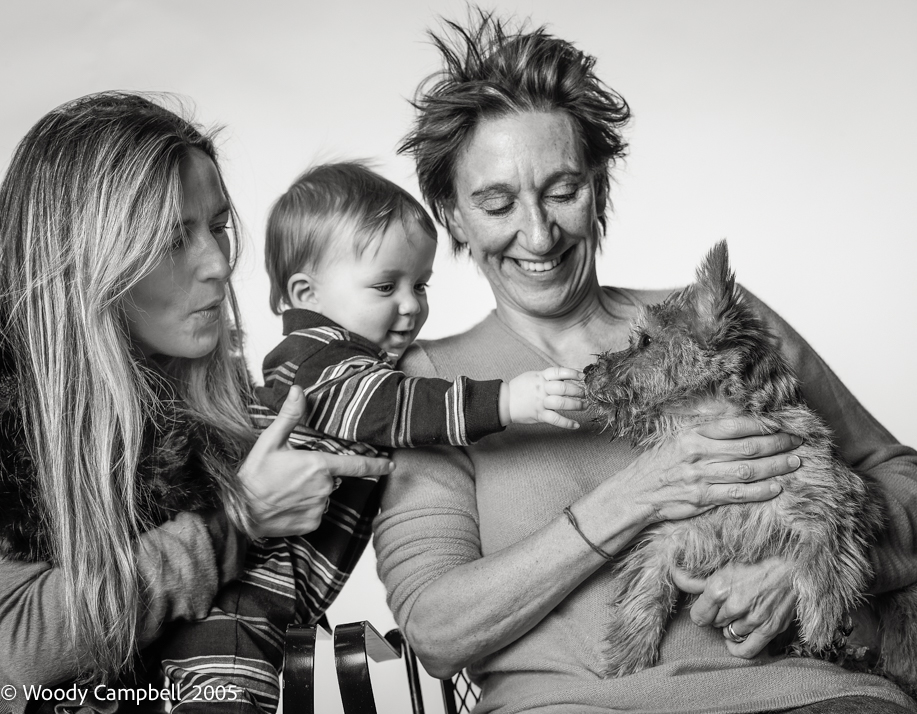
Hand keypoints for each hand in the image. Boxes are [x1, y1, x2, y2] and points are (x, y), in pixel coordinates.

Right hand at [237, 386, 393, 537]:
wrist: (239, 512)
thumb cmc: (254, 475)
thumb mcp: (270, 441)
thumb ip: (289, 416)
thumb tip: (299, 390)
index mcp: (318, 465)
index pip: (357, 464)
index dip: (377, 465)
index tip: (391, 464)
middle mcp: (324, 487)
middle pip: (332, 477)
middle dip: (318, 474)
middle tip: (292, 475)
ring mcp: (319, 507)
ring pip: (324, 495)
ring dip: (312, 491)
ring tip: (286, 489)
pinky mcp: (313, 524)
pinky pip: (316, 512)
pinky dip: (306, 507)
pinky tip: (288, 504)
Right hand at [502, 367, 584, 428]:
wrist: (504, 401)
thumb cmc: (520, 388)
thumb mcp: (533, 376)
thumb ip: (548, 377)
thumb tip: (566, 378)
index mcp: (541, 377)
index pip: (559, 372)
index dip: (572, 373)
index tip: (582, 376)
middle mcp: (542, 388)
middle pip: (564, 388)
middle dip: (578, 391)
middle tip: (587, 394)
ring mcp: (541, 402)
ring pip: (562, 403)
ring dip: (577, 405)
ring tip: (585, 406)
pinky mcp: (539, 415)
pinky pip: (556, 419)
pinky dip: (567, 423)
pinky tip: (576, 425)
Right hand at [616, 415, 801, 524]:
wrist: (634, 493)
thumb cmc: (657, 466)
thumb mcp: (676, 440)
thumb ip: (706, 435)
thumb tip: (739, 425)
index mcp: (693, 435)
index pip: (735, 425)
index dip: (763, 424)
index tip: (784, 423)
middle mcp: (698, 453)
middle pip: (747, 447)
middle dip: (777, 443)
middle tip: (798, 442)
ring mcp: (700, 477)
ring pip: (747, 470)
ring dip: (775, 467)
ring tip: (794, 463)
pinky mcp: (701, 498)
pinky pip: (737, 494)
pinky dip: (759, 491)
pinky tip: (776, 488)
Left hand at [673, 557, 796, 657]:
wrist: (791, 570)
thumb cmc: (755, 567)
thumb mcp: (723, 569)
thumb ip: (696, 579)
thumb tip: (674, 574)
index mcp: (718, 589)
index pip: (698, 615)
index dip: (702, 611)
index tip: (708, 606)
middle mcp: (734, 606)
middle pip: (714, 624)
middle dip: (718, 616)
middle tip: (728, 605)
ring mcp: (752, 619)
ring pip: (729, 634)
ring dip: (731, 626)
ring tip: (738, 614)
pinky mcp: (769, 629)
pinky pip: (747, 651)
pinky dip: (737, 648)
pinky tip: (734, 641)